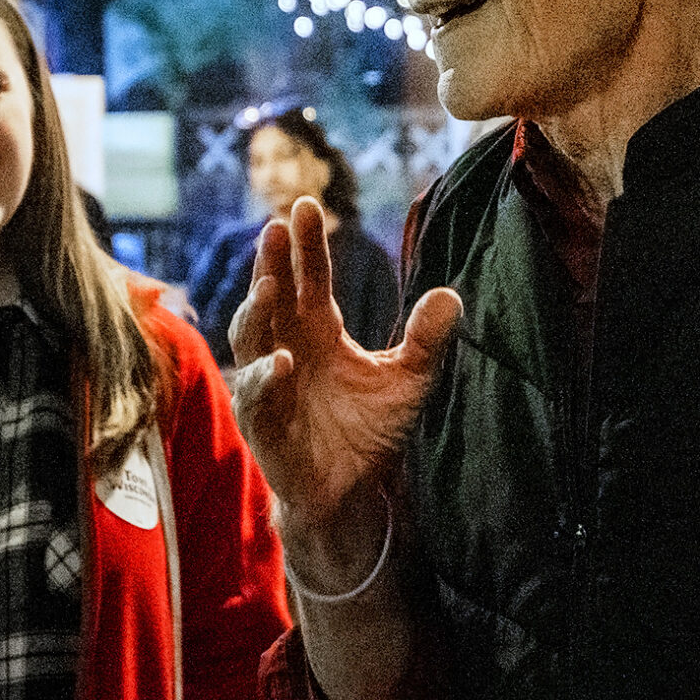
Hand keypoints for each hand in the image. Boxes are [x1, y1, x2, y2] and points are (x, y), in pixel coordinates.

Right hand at [229, 195, 459, 540]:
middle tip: (277, 228)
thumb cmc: (371, 430)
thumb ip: (426, 341)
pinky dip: (266, 378)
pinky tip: (282, 363)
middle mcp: (287, 348)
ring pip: (250, 338)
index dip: (307, 246)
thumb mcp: (409, 381)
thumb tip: (449, 296)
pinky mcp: (263, 424)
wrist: (353, 492)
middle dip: (270, 263)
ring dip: (256, 311)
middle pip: (271, 297)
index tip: (305, 207)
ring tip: (271, 288)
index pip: (309, 279)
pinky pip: (256, 397)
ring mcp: (269, 384)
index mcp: (318, 331)